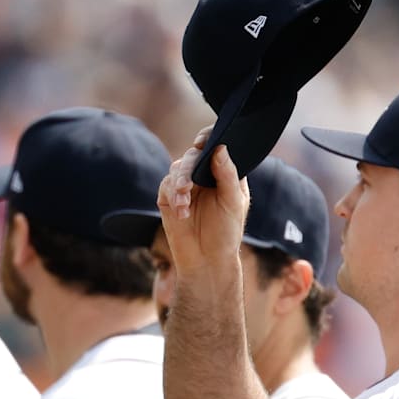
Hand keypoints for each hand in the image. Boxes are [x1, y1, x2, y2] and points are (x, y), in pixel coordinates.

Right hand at [157, 126, 249, 273]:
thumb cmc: (227, 232)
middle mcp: (204, 175)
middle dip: (188, 169)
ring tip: (184, 202)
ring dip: (179, 184)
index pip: (216, 147)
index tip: (202, 142)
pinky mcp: (168, 198)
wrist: (208, 260)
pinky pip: (166, 186)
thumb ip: (227, 175)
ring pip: (176, 169)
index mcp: (224, 172)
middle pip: (193, 157)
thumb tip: (220, 148)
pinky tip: (181, 212)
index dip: (209, 138)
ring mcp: (186, 185)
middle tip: (187, 185)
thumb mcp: (233, 203)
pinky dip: (172, 197)